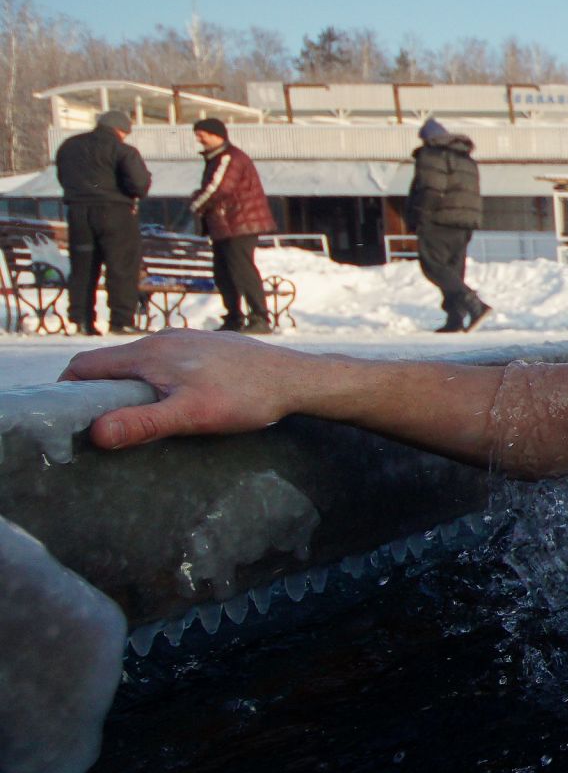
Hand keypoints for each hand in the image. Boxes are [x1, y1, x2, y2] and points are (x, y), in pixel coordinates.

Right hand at [59, 330, 318, 450]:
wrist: (296, 378)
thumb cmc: (246, 396)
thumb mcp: (192, 415)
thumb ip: (143, 423)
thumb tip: (95, 432)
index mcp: (149, 353)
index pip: (86, 365)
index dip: (68, 390)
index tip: (66, 418)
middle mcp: (162, 340)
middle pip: (110, 365)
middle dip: (97, 393)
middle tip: (100, 426)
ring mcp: (185, 341)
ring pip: (139, 364)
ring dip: (128, 388)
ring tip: (136, 419)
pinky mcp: (204, 348)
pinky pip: (165, 363)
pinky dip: (155, 382)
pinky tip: (173, 403)